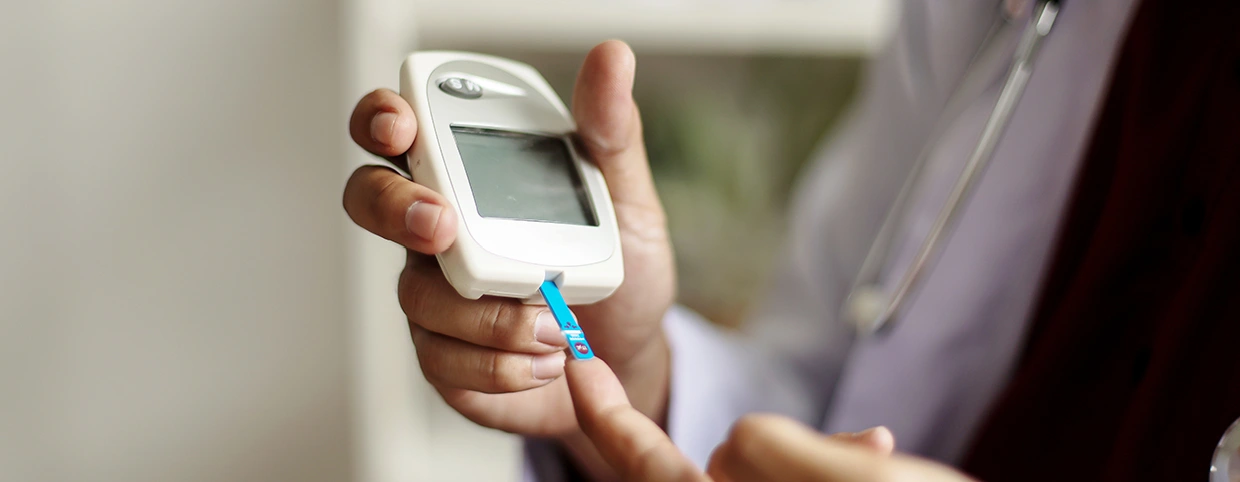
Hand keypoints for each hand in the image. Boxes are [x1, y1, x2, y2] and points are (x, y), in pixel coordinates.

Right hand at [341, 40, 674, 439]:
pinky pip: (441, 358)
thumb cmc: (622, 270)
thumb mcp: (628, 198)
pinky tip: (540, 360)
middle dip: (395, 208)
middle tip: (443, 227)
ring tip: (549, 322)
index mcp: (474, 175)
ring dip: (482, 312)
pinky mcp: (446, 355)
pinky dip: (495, 364)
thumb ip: (610, 133)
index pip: (404, 131)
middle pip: (371, 199)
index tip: (402, 128)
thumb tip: (611, 61)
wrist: (632, 355)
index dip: (382, 119)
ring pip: (416, 291)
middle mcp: (442, 229)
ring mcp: (438, 292)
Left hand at [566, 358, 976, 481]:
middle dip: (699, 436)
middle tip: (669, 390)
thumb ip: (777, 456)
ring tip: (875, 449)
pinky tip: (879, 452)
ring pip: (750, 478)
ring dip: (794, 454)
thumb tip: (731, 444)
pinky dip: (822, 465)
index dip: (604, 415)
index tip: (578, 365)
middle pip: (689, 475)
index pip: (645, 469)